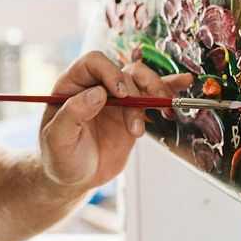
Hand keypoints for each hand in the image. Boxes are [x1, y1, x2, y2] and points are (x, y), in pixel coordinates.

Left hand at [38, 51, 192, 188]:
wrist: (76, 178)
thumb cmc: (60, 158)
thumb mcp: (57, 140)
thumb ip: (72, 115)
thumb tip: (98, 93)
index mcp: (72, 85)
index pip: (93, 63)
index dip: (110, 72)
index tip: (120, 94)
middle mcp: (95, 86)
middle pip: (123, 72)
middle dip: (136, 92)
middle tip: (136, 116)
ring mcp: (116, 99)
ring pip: (141, 80)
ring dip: (154, 92)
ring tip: (162, 113)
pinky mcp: (132, 112)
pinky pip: (152, 94)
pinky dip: (169, 86)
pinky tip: (183, 82)